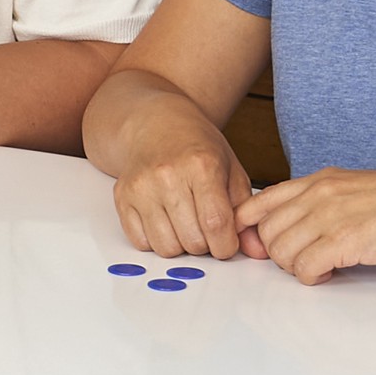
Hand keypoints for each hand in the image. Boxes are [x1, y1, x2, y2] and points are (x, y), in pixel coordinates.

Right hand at [112, 132, 257, 260]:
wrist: (158, 126)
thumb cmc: (198, 149)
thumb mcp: (233, 171)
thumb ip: (245, 211)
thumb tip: (253, 248)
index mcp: (201, 165)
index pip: (216, 224)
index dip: (226, 245)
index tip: (227, 243)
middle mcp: (167, 175)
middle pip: (192, 241)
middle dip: (205, 245)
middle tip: (205, 227)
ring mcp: (140, 186)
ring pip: (166, 247)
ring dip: (180, 244)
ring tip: (185, 224)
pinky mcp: (122, 196)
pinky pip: (141, 242)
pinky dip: (156, 240)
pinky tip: (164, 221)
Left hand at [236, 168, 375, 284]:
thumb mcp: (350, 187)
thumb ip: (318, 200)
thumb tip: (294, 225)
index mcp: (315, 182)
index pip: (256, 204)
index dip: (249, 229)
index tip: (259, 246)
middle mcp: (315, 195)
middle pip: (266, 233)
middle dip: (278, 254)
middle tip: (303, 260)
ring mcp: (328, 217)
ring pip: (281, 252)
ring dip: (296, 267)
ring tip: (319, 266)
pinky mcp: (345, 241)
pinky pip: (305, 267)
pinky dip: (312, 277)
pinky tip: (330, 273)